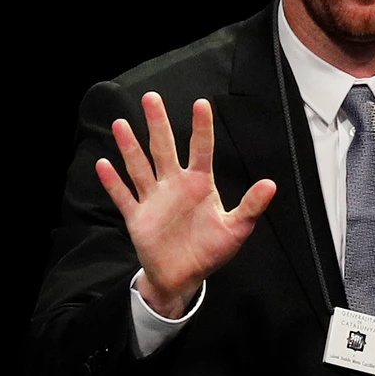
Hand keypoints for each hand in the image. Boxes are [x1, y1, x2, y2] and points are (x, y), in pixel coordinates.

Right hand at [96, 92, 274, 317]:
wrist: (183, 277)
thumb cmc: (210, 250)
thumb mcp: (235, 229)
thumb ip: (251, 206)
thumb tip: (271, 184)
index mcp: (198, 184)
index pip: (201, 149)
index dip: (201, 128)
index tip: (201, 103)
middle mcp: (174, 185)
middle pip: (164, 148)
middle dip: (158, 124)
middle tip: (152, 97)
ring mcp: (154, 199)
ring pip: (140, 167)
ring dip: (130, 147)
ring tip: (121, 124)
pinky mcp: (138, 217)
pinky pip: (124, 196)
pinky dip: (113, 182)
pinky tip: (103, 164)